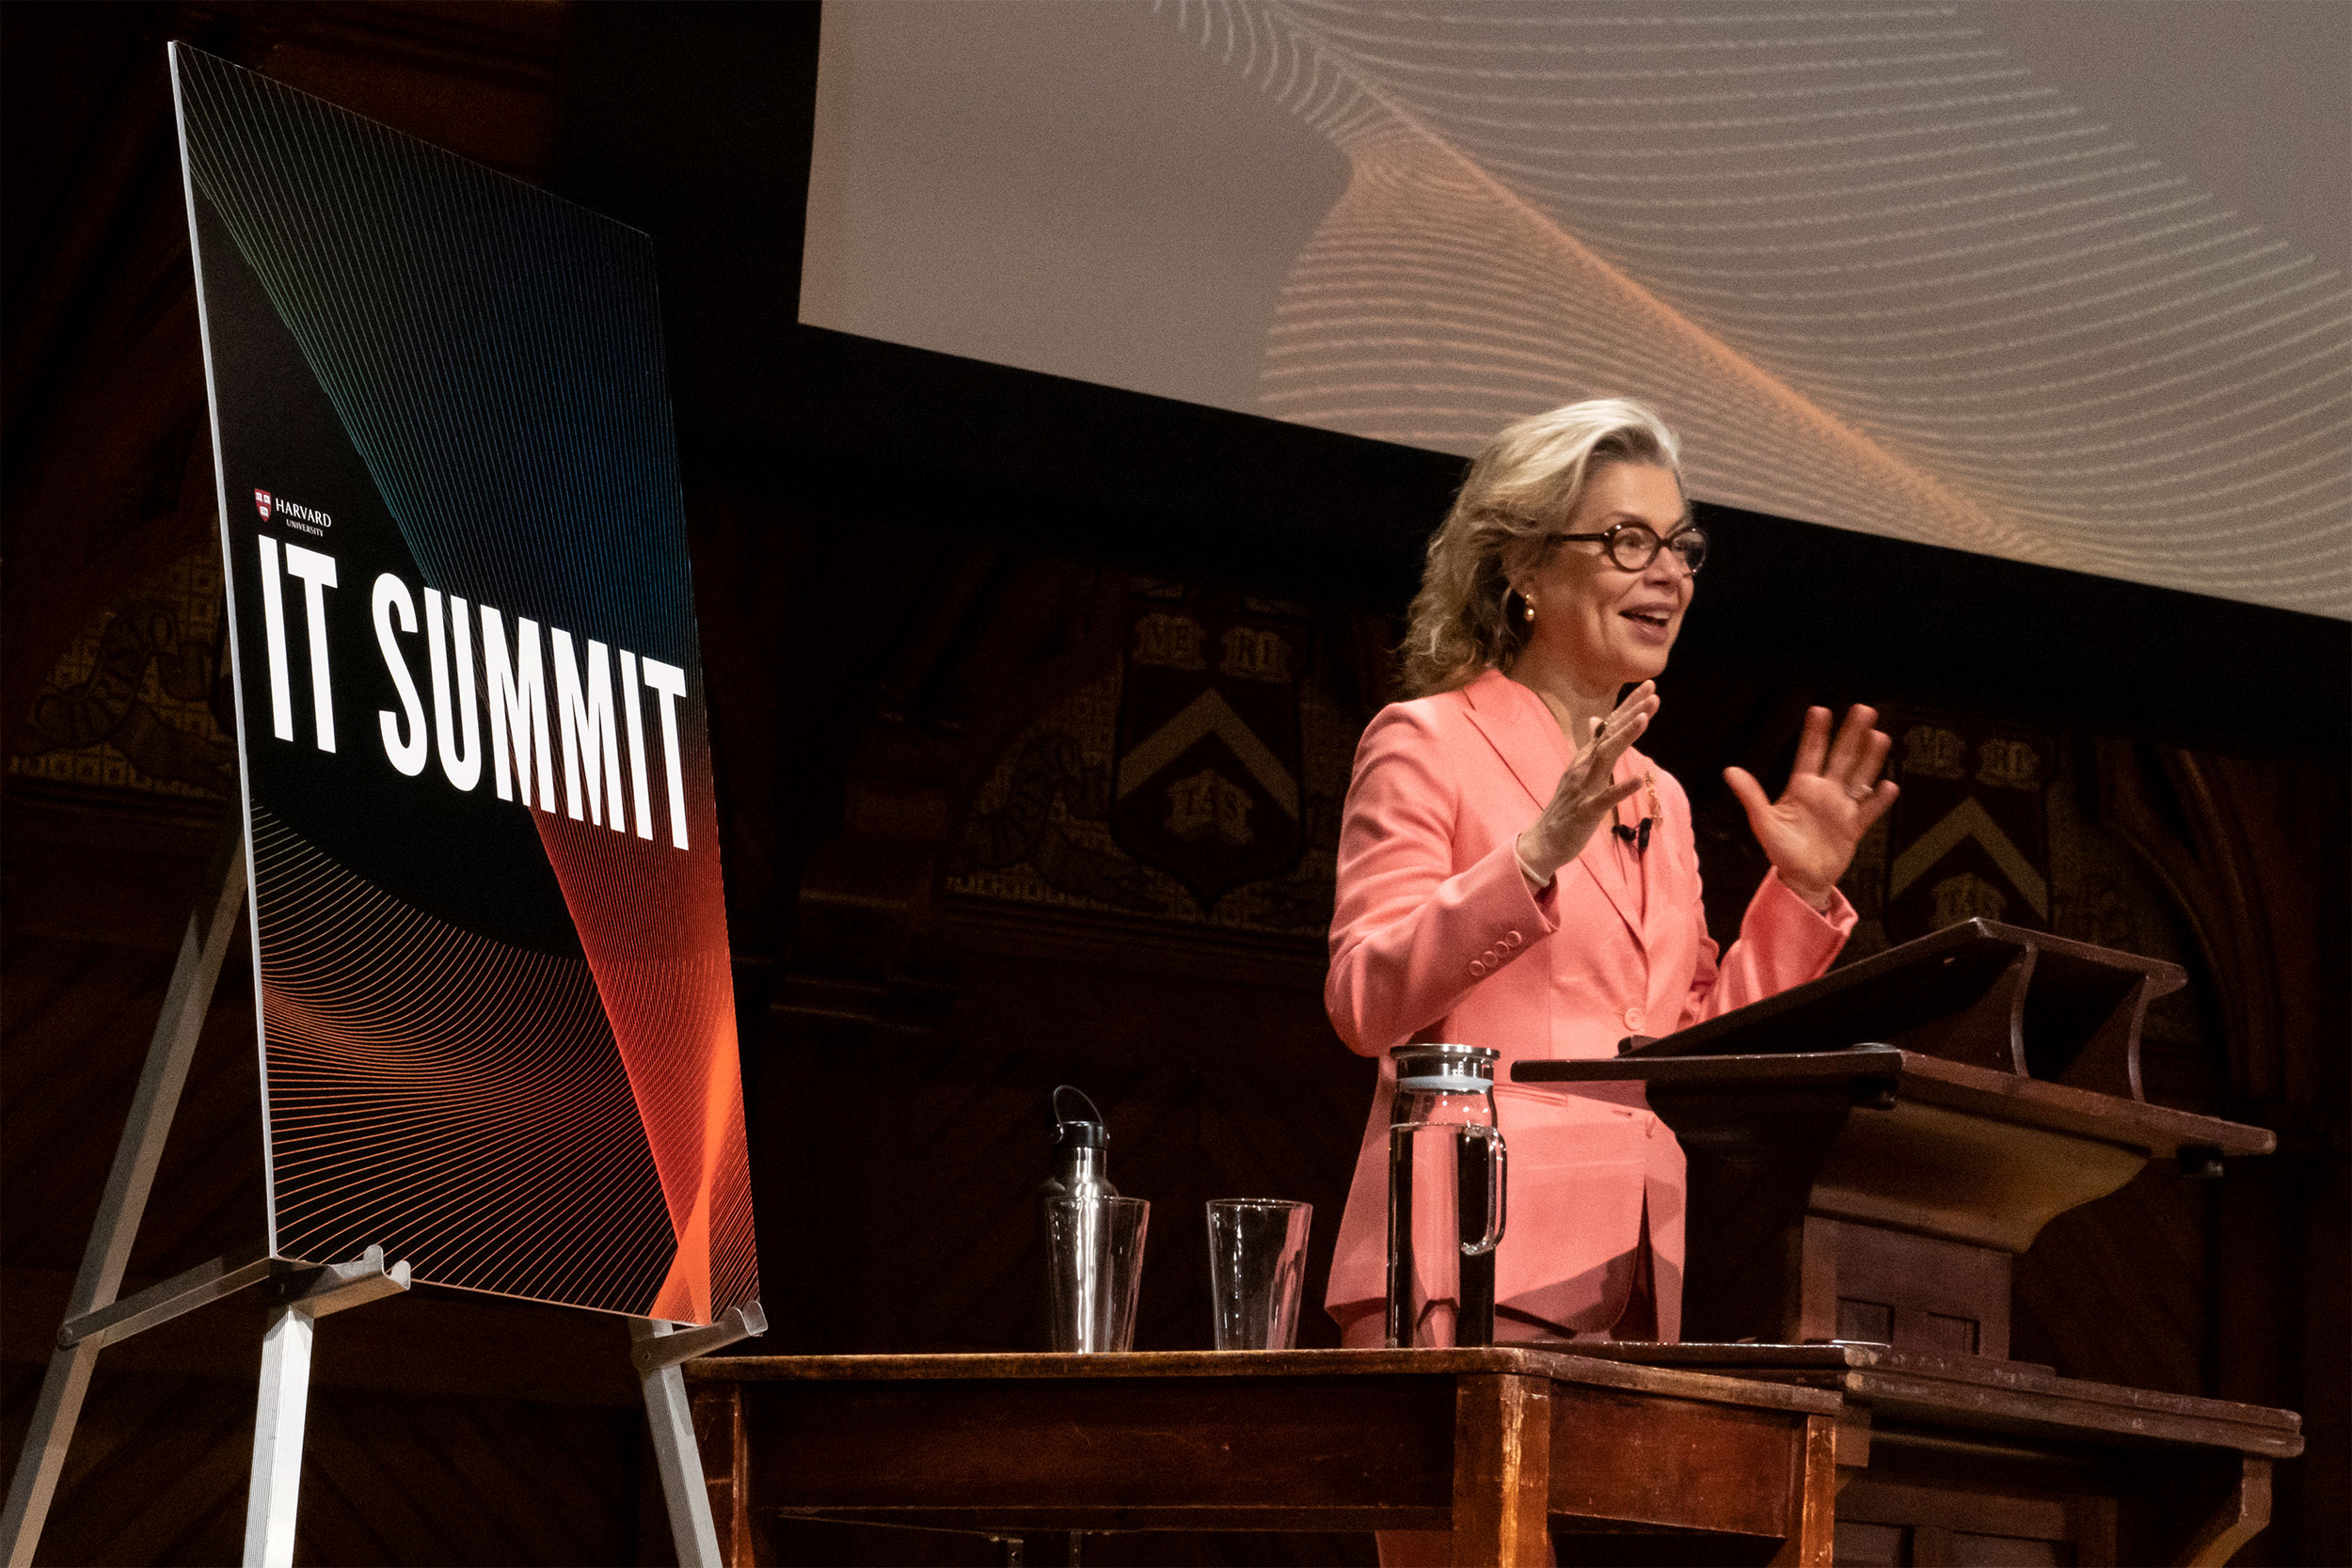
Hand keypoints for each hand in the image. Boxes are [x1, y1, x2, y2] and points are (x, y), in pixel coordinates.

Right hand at [1516, 682, 1659, 882]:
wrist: (1544, 840)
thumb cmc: (1567, 808)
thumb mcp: (1579, 772)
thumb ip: (1592, 747)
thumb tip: (1596, 720)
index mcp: (1585, 758)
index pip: (1609, 726)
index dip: (1629, 706)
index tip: (1649, 687)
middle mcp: (1583, 766)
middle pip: (1610, 735)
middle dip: (1632, 713)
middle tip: (1653, 693)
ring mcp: (1584, 787)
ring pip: (1606, 757)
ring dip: (1625, 737)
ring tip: (1645, 719)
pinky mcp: (1586, 811)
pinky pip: (1605, 798)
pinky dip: (1621, 789)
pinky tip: (1639, 780)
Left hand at [1723, 705, 1897, 911]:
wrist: (1801, 879)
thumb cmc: (1780, 851)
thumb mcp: (1763, 821)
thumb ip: (1751, 795)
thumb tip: (1730, 771)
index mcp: (1802, 788)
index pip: (1810, 753)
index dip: (1815, 733)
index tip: (1820, 710)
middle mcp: (1825, 793)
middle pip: (1841, 757)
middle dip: (1851, 734)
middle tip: (1863, 710)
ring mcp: (1841, 808)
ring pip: (1859, 776)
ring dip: (1870, 757)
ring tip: (1879, 736)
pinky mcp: (1854, 827)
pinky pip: (1869, 810)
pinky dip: (1879, 800)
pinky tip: (1888, 785)